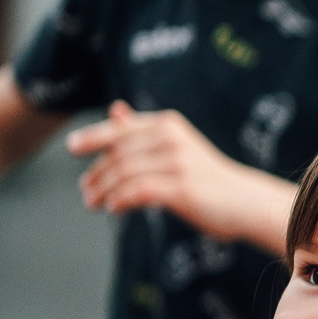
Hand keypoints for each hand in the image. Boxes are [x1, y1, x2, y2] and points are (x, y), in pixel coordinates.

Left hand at [68, 104, 258, 238]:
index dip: (93, 137)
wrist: (246, 202)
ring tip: (93, 204)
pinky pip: (138, 191)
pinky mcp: (181, 187)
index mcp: (168, 124)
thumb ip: (143, 131)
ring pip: (124, 174)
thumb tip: (115, 109)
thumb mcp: (175, 146)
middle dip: (96, 173)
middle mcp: (171, 138)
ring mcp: (177, 162)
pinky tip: (115, 209)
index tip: (71, 148)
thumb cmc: (208, 177)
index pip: (120, 129)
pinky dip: (121, 200)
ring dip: (103, 191)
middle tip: (85, 191)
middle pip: (118, 154)